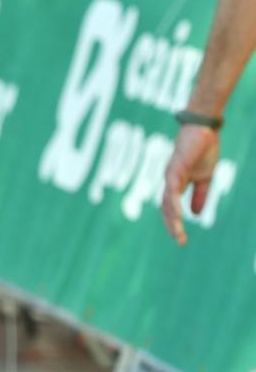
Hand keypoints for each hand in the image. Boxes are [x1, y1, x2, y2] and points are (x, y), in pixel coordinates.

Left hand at [161, 123, 219, 245]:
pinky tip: (178, 215)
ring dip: (173, 219)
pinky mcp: (175, 169)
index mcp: (176, 185)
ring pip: (168, 203)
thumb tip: (195, 214)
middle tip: (180, 242)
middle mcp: (169, 183)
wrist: (204, 129)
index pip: (171, 209)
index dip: (174, 224)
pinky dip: (174, 203)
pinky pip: (172, 190)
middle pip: (166, 209)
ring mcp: (170, 176)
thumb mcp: (204, 178)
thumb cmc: (203, 150)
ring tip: (178, 233)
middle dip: (172, 226)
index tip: (182, 239)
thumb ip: (199, 195)